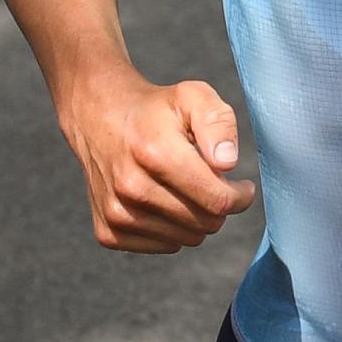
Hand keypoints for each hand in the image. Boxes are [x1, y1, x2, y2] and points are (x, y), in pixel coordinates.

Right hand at [59, 75, 257, 253]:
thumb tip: (227, 163)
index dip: (240, 197)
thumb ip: (218, 122)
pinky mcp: (107, 231)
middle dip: (218, 205)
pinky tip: (165, 201)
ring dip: (196, 217)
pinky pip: (164, 246)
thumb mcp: (193, 95)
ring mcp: (116, 212)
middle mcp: (131, 187)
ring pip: (186, 238)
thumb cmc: (155, 109)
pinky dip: (173, 229)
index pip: (217, 199)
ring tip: (186, 188)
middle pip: (204, 223)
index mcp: (155, 152)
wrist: (99, 118)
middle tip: (212, 183)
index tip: (242, 187)